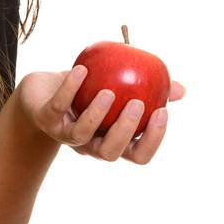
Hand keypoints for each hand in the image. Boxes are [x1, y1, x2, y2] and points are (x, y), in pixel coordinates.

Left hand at [13, 67, 185, 164]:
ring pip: (81, 135)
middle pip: (110, 152)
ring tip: (109, 92)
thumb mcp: (119, 87)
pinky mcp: (45, 118)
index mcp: (111, 140)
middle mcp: (89, 144)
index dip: (152, 139)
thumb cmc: (87, 91)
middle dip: (125, 131)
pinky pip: (58, 106)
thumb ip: (149, 88)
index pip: (137, 154)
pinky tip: (82, 70)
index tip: (163, 112)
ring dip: (96, 114)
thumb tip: (181, 90)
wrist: (41, 90)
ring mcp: (65, 134)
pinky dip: (70, 88)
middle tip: (137, 103)